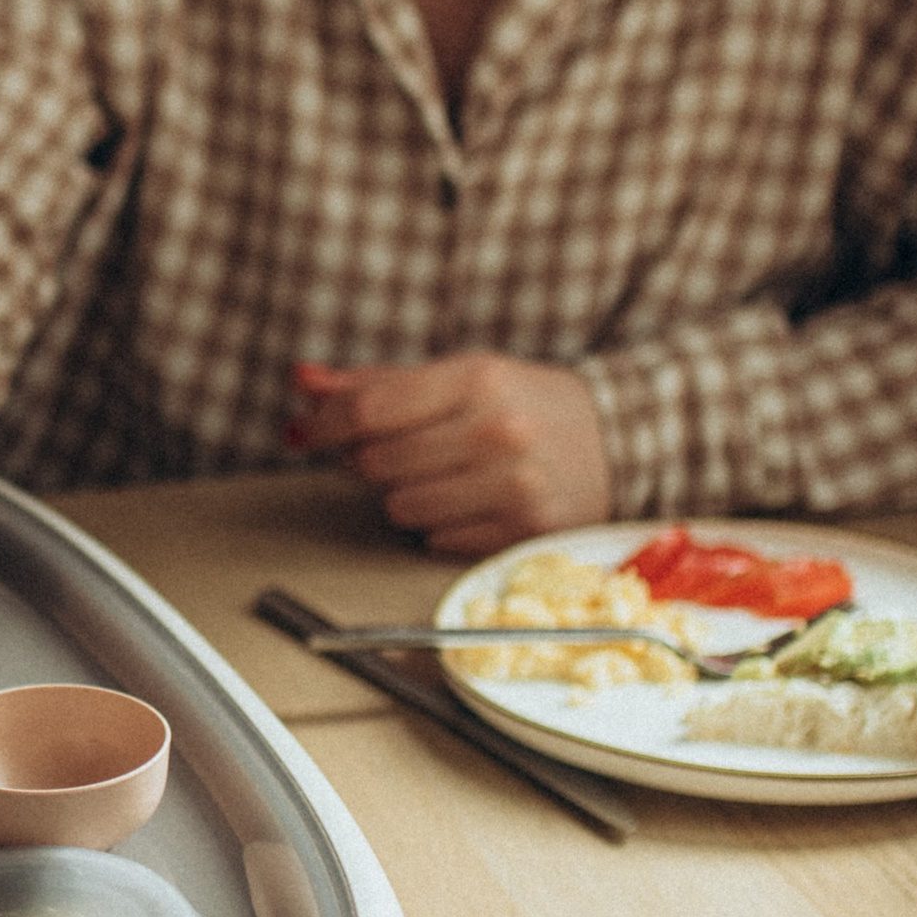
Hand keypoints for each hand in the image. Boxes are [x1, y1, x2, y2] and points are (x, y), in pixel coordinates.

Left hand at [287, 353, 611, 556]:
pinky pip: (437, 540)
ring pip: (401, 508)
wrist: (616, 439)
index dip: (322, 425)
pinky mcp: (525, 530)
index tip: (305, 433)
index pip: (367, 410)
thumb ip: (375, 382)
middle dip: (369, 461)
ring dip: (404, 496)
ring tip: (441, 476)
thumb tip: (300, 379)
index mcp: (476, 379)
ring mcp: (515, 485)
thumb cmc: (520, 403)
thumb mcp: (456, 377)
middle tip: (393, 453)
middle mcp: (498, 431)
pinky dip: (440, 525)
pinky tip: (470, 501)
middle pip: (377, 463)